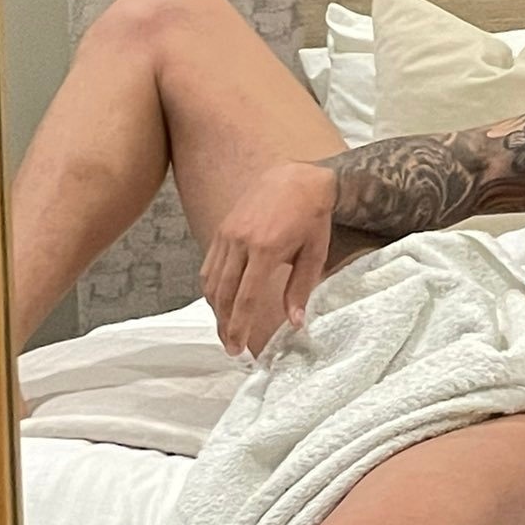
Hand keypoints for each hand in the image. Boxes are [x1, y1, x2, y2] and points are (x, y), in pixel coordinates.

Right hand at [200, 162, 336, 358]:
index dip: (240, 327)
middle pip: (223, 294)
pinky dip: (211, 288)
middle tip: (231, 348)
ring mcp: (227, 234)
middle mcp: (241, 242)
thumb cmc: (311, 216)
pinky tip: (219, 302)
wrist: (297, 177)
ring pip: (211, 281)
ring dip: (216, 310)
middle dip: (225, 325)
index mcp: (266, 249)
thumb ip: (301, 289)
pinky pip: (209, 265)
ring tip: (225, 329)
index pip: (246, 298)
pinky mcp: (222, 229)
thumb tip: (295, 323)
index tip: (239, 348)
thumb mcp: (314, 253)